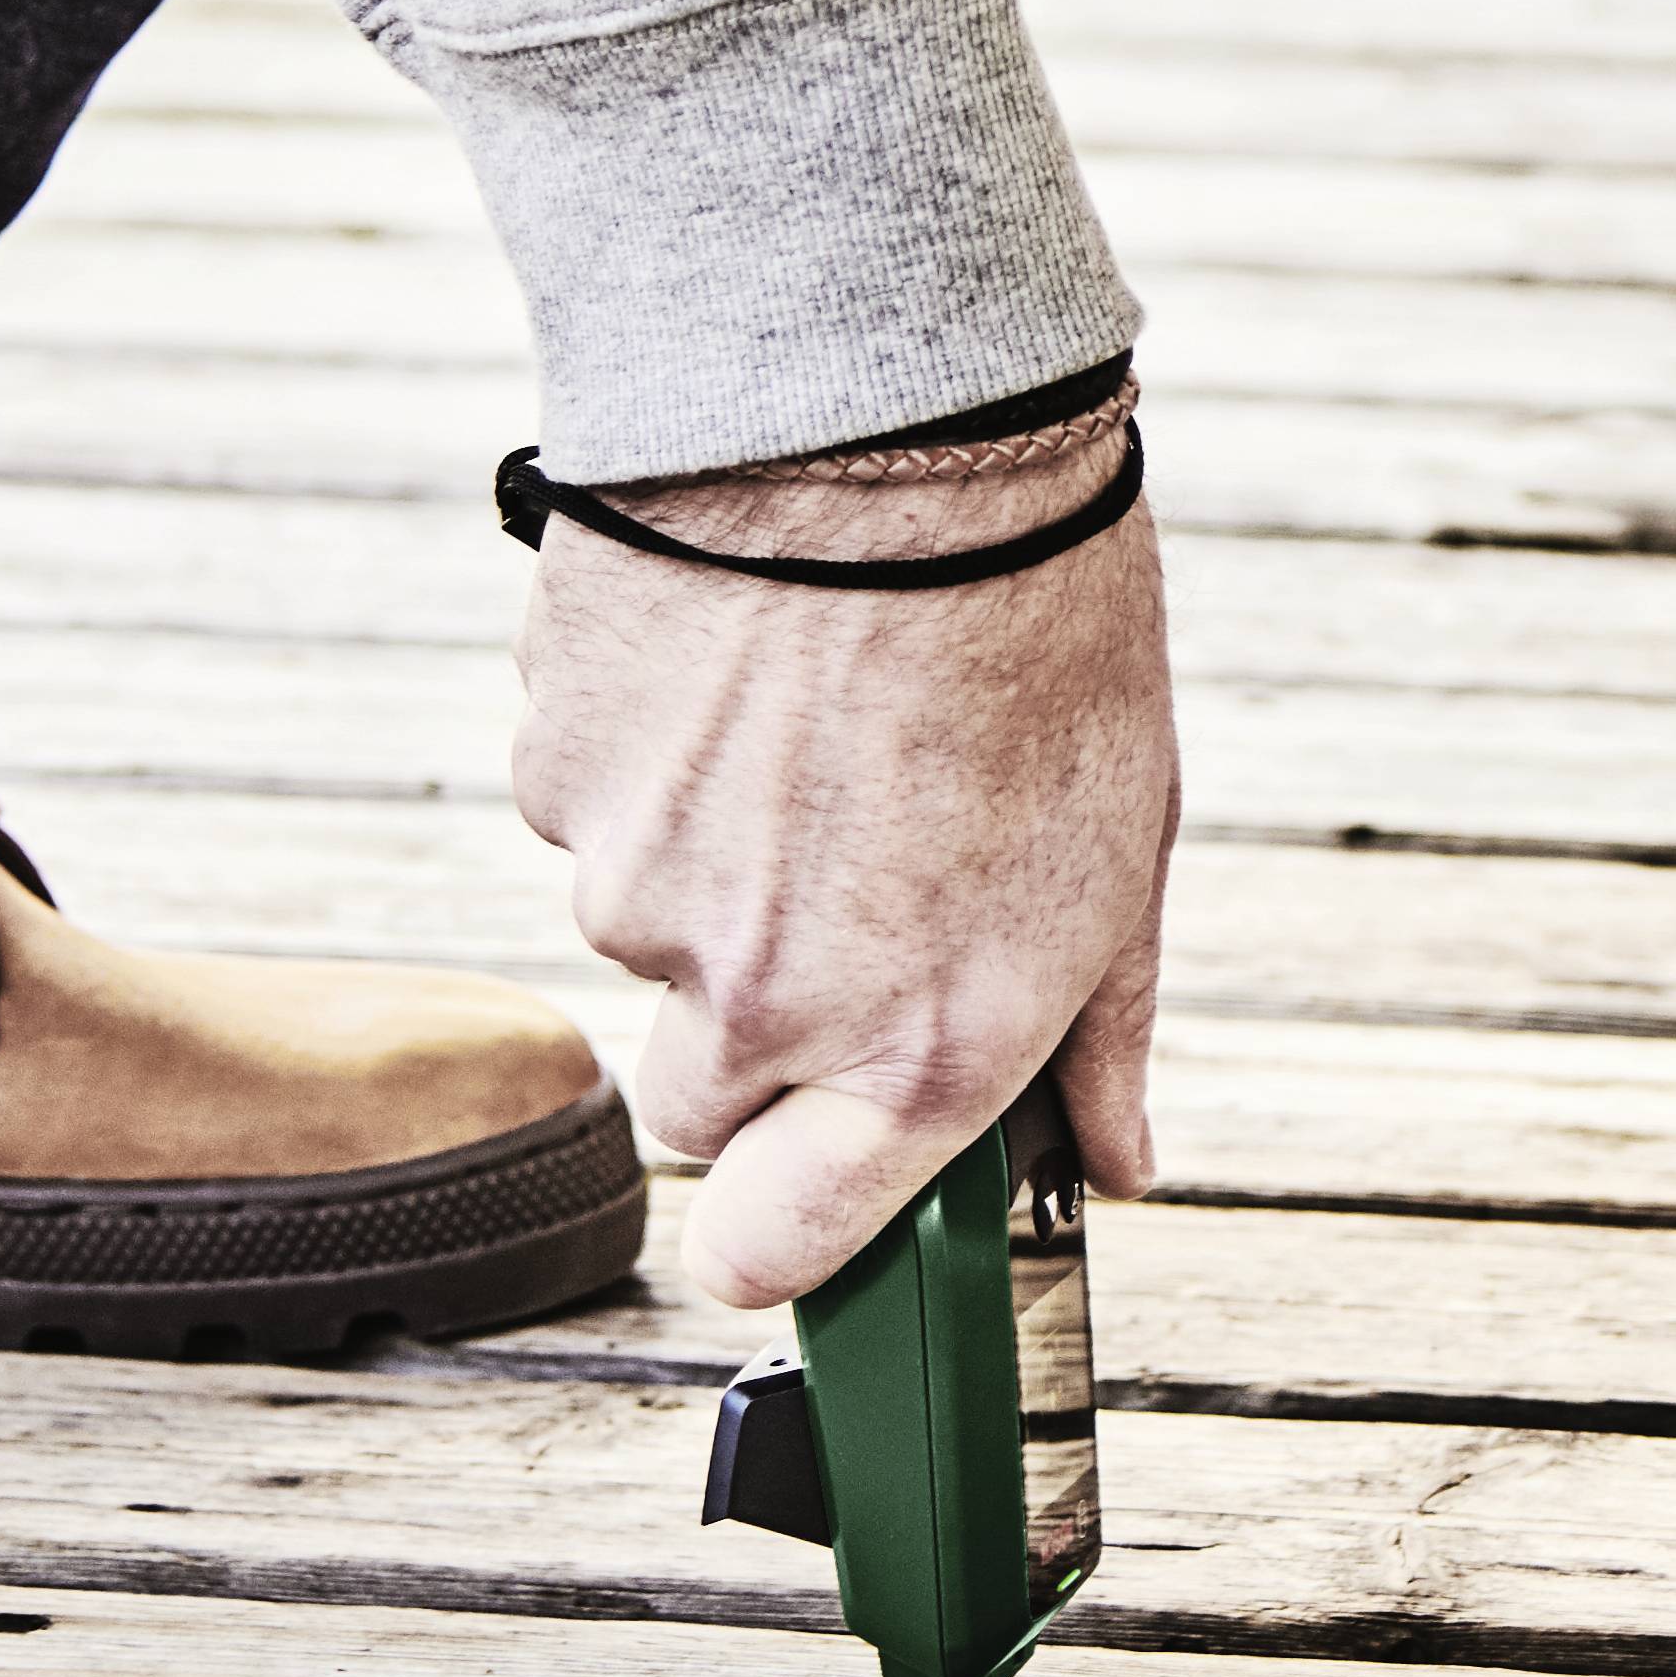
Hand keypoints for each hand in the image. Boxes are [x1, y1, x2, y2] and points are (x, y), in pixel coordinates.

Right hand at [507, 398, 1173, 1309]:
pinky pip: (587, 809)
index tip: (786, 1207)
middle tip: (839, 884)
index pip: (776, 1249)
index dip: (775, 1238)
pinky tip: (734, 664)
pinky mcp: (556, 777)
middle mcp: (762, 1000)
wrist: (896, 428)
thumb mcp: (1120, 857)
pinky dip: (645, 759)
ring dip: (706, 861)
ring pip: (643, 929)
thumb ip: (1098, 1039)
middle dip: (751, 1027)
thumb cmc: (1039, 634)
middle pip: (697, 1097)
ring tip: (808, 721)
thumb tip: (1117, 1160)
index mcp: (916, 1046)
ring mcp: (636, 891)